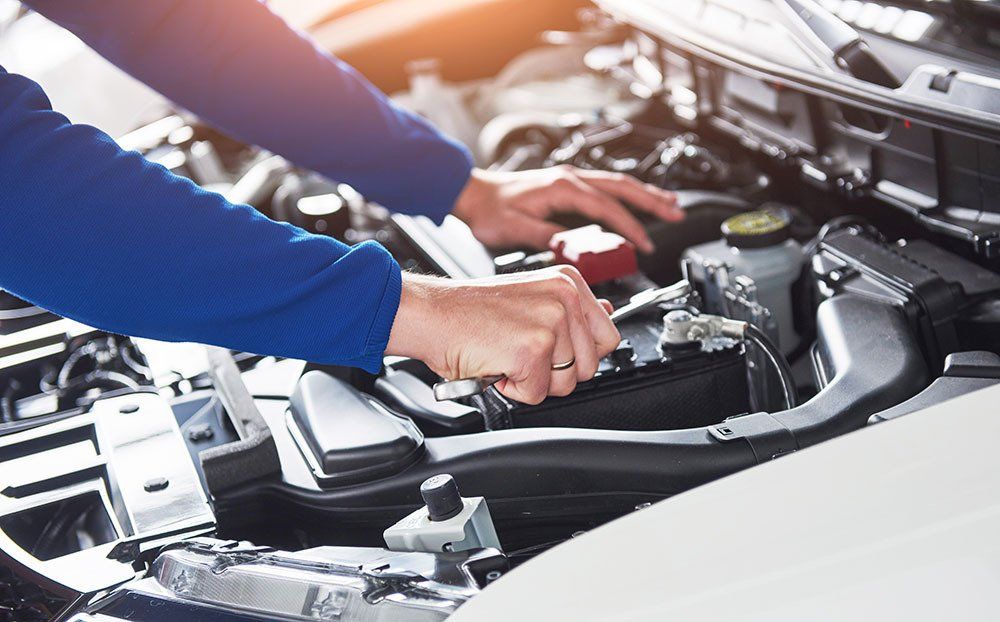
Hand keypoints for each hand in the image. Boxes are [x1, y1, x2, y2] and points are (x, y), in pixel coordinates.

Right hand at [386, 266, 620, 404]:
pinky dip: (513, 389)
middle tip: (521, 352)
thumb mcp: (531, 297)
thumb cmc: (470, 311)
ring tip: (507, 355)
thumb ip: (573, 308)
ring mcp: (550, 324)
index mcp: (568, 282)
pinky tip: (497, 364)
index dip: (579, 353)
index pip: (608, 336)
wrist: (431, 314)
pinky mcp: (531, 351)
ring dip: (533, 381)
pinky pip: (537, 394)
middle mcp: (565, 298)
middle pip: (590, 366)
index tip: (552, 349)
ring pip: (566, 384)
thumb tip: (607, 311)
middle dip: (556, 371)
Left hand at [452, 165, 682, 253]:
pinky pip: (605, 187)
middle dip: (652, 201)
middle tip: (677, 214)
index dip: (628, 227)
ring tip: (669, 205)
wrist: (474, 194)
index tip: (643, 244)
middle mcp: (569, 179)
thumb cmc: (490, 210)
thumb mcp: (514, 229)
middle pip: (622, 186)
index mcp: (561, 188)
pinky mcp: (567, 186)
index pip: (606, 208)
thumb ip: (545, 237)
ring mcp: (570, 180)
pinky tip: (636, 201)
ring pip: (617, 183)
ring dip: (644, 194)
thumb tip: (570, 247)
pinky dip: (626, 194)